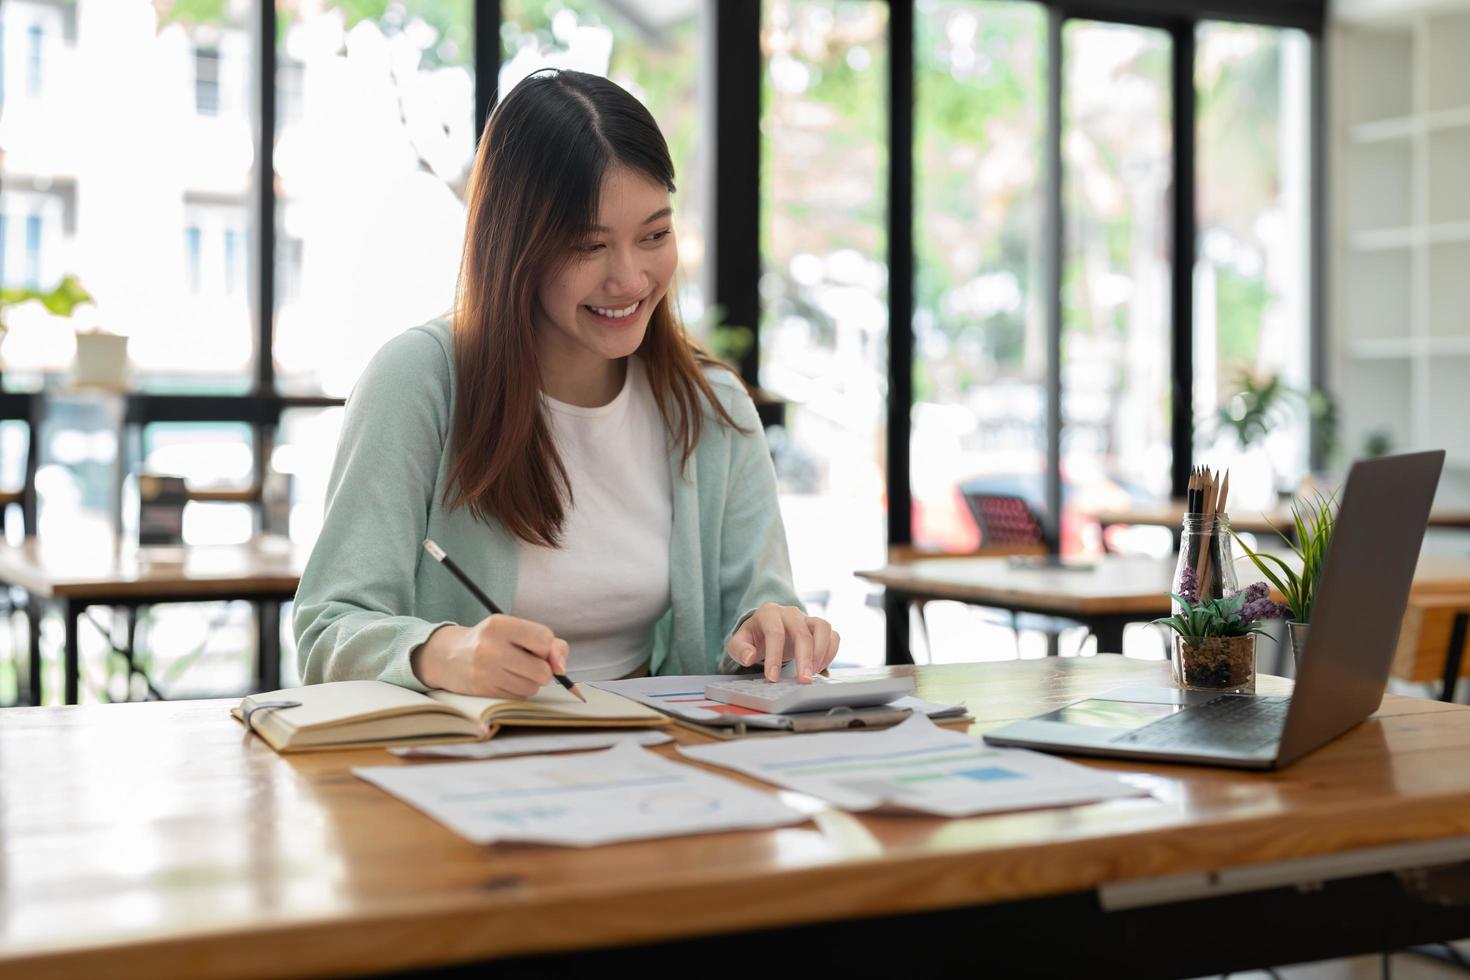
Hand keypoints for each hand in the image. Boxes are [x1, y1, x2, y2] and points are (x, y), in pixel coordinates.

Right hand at [412, 614, 570, 698]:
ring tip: (513, 671)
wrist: (449, 657)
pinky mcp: (482, 692)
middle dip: (541, 669)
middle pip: (542, 670)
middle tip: (526, 662)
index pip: (544, 639)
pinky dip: (518, 692)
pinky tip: (503, 681)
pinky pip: (519, 698)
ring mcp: (485, 672)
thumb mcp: (516, 631)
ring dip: (530, 682)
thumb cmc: (492, 641)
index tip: (536, 648)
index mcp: (499, 624)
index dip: (546, 648)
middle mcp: (490, 647)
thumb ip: (551, 644)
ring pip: (532, 687)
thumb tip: (562, 669)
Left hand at [724, 603, 839, 683]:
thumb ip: (740, 649)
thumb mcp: (738, 644)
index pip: (775, 632)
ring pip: (823, 627)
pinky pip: (833, 635)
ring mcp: (807, 618)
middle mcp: (790, 613)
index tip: (773, 678)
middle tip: (803, 680)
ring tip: (812, 673)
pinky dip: (831, 652)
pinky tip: (820, 668)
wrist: (765, 630)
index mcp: (768, 613)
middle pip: (802, 632)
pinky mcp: (818, 628)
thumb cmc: (753, 638)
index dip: (774, 656)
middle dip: (804, 658)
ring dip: (821, 652)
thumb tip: (749, 657)